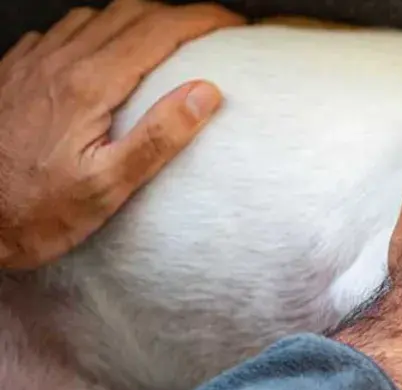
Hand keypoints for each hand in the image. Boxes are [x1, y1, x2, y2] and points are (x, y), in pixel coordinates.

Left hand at [0, 0, 243, 269]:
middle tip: (210, 29)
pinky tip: (104, 53)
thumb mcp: (108, 187)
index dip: (202, 19)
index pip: (158, 31)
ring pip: (94, 16)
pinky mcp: (13, 72)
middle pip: (129, 12)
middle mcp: (58, 63)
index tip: (233, 26)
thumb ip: (158, 137)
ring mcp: (31, 62)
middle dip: (177, 13)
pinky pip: (60, 32)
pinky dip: (96, 31)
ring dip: (138, 18)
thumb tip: (205, 93)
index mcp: (88, 86)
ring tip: (166, 38)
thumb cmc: (36, 212)